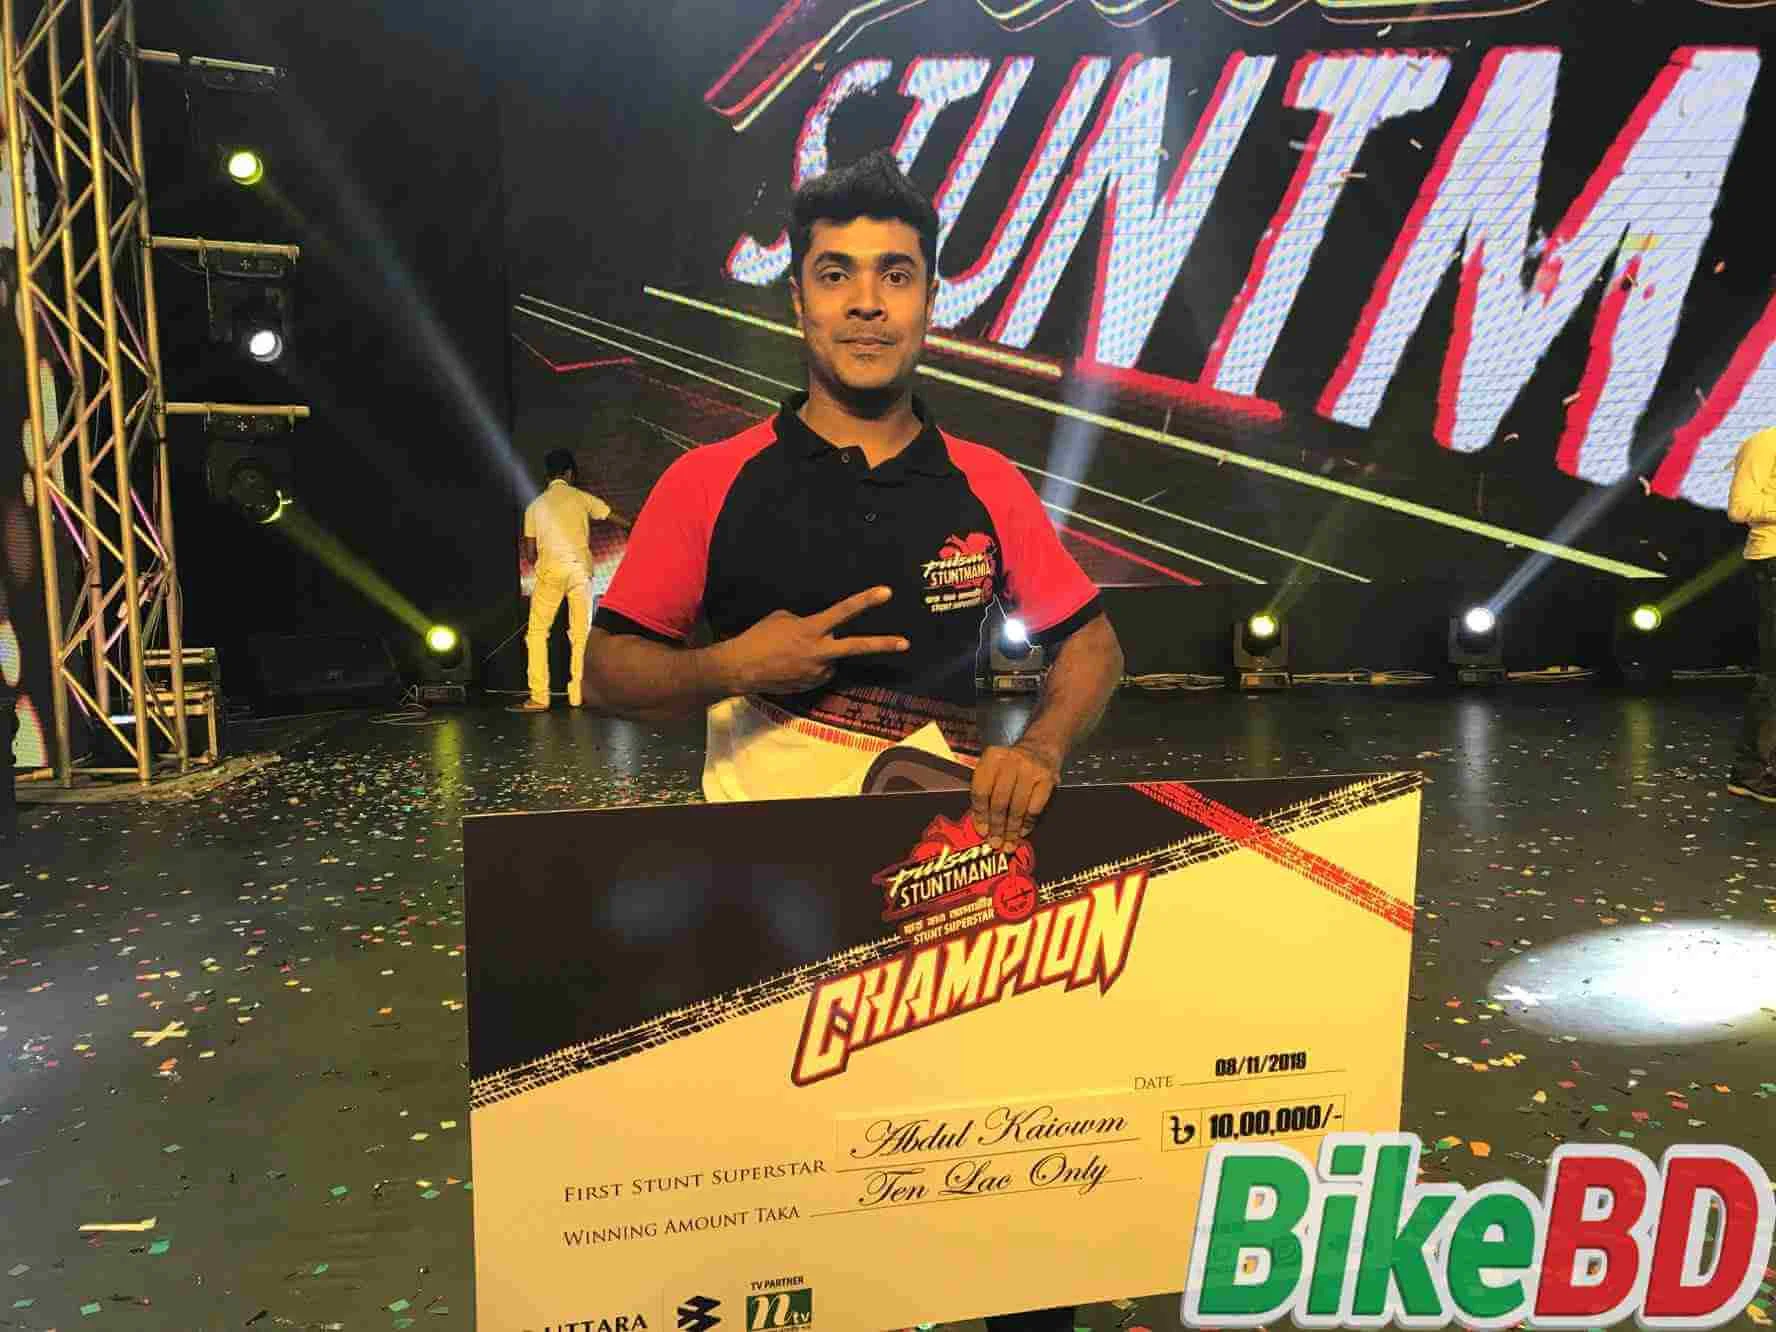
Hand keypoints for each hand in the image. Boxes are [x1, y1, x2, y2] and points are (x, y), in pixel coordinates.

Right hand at [724, 587, 908, 694]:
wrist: (741, 669)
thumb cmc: (758, 638)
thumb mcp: (782, 619)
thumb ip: (805, 621)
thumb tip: (816, 628)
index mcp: (812, 629)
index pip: (844, 611)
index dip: (866, 601)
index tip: (886, 593)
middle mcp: (819, 652)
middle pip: (857, 647)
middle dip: (883, 644)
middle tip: (905, 643)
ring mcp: (817, 672)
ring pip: (832, 660)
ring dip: (822, 655)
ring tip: (793, 654)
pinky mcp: (811, 686)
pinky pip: (820, 672)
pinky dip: (812, 667)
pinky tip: (792, 666)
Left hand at [970, 741, 1060, 851]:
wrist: (1041, 747)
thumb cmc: (1013, 763)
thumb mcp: (995, 768)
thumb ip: (986, 791)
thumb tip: (982, 825)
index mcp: (992, 757)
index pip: (981, 790)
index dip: (980, 814)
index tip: (981, 830)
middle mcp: (1010, 761)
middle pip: (999, 800)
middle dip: (997, 826)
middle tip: (995, 842)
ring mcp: (1030, 769)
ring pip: (1017, 806)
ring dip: (1012, 829)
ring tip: (1009, 842)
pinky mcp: (1047, 778)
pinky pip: (1035, 807)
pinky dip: (1028, 823)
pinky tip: (1023, 831)